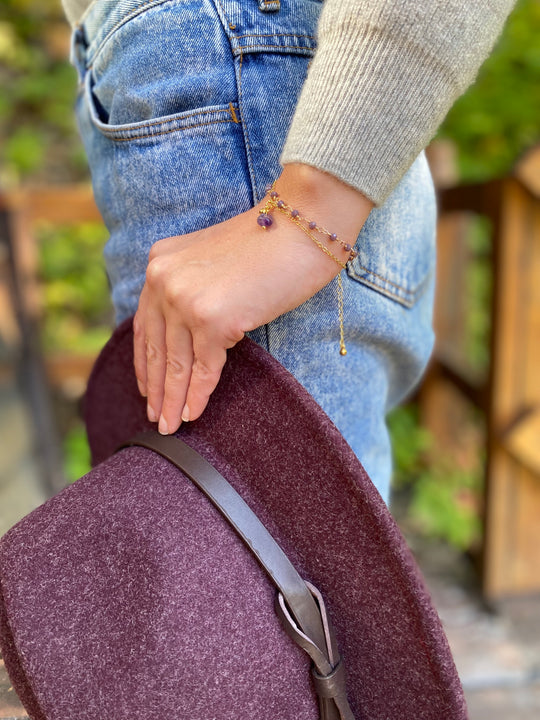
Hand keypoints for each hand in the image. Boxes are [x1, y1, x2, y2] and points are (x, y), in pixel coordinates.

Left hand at [133, 164, 372, 433]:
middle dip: (155, 388)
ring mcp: (186, 299)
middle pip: (155, 347)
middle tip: (155, 417)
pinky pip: (202, 368)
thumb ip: (192, 288)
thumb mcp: (212, 261)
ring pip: (175, 363)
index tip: (146, 387)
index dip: (145, 361)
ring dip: (172, 400)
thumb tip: (189, 333)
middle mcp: (163, 279)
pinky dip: (197, 395)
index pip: (144, 323)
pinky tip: (193, 414)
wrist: (302, 225)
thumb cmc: (270, 244)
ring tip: (169, 427)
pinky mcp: (213, 319)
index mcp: (160, 262)